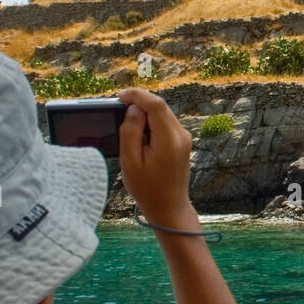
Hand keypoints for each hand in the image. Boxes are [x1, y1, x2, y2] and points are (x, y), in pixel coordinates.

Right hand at [116, 87, 196, 228]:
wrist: (169, 207)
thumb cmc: (147, 189)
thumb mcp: (130, 162)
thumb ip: (131, 132)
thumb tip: (134, 109)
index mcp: (169, 140)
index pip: (156, 105)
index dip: (137, 95)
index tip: (120, 96)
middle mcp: (181, 135)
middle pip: (161, 107)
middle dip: (140, 102)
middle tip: (119, 107)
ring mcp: (184, 138)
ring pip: (163, 113)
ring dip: (145, 112)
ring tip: (127, 121)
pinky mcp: (182, 142)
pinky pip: (166, 123)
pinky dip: (152, 121)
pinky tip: (139, 131)